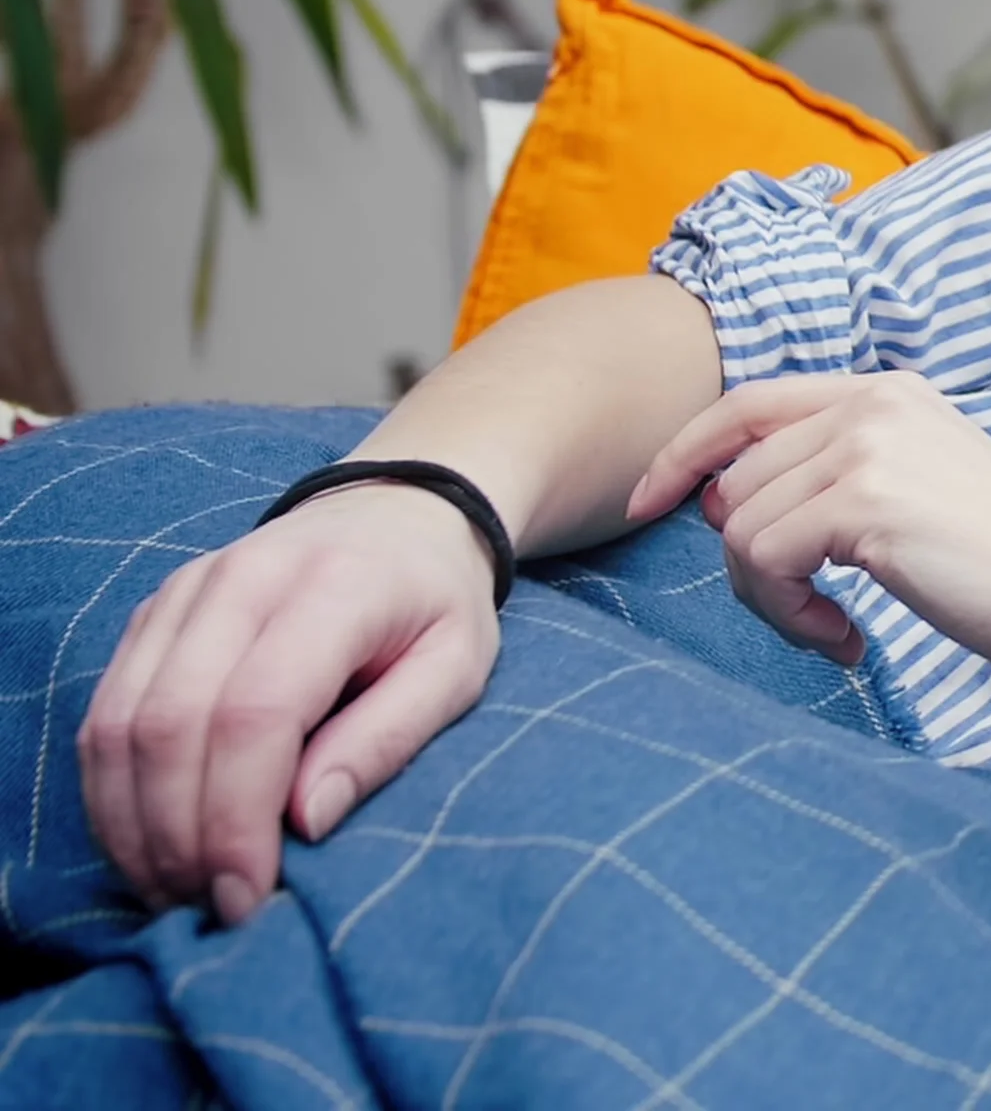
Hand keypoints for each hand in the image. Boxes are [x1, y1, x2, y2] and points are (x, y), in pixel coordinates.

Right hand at [79, 481, 501, 923]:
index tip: (248, 896)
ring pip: (117, 725)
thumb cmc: (436, 603)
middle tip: (210, 908)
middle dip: (178, 837)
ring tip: (177, 892)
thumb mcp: (457, 668)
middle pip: (171, 727)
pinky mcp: (151, 615)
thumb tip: (307, 822)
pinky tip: (150, 845)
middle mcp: (242, 580)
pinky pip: (103, 714)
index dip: (236, 818)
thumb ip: (388, 738)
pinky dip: (114, 793)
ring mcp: (184, 594)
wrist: (396, 512)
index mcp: (333, 588)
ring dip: (133, 826)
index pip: (255, 714)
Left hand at [628, 373, 990, 768]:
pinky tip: (847, 639)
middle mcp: (874, 402)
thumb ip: (837, 472)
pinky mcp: (862, 502)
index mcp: (889, 391)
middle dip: (749, 558)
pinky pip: (760, 561)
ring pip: (740, 525)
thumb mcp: (919, 489)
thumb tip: (724, 500)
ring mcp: (868, 446)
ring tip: (834, 628)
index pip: (749, 404)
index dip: (686, 454)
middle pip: (736, 477)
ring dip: (772, 598)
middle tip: (809, 611)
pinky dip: (788, 615)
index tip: (649, 504)